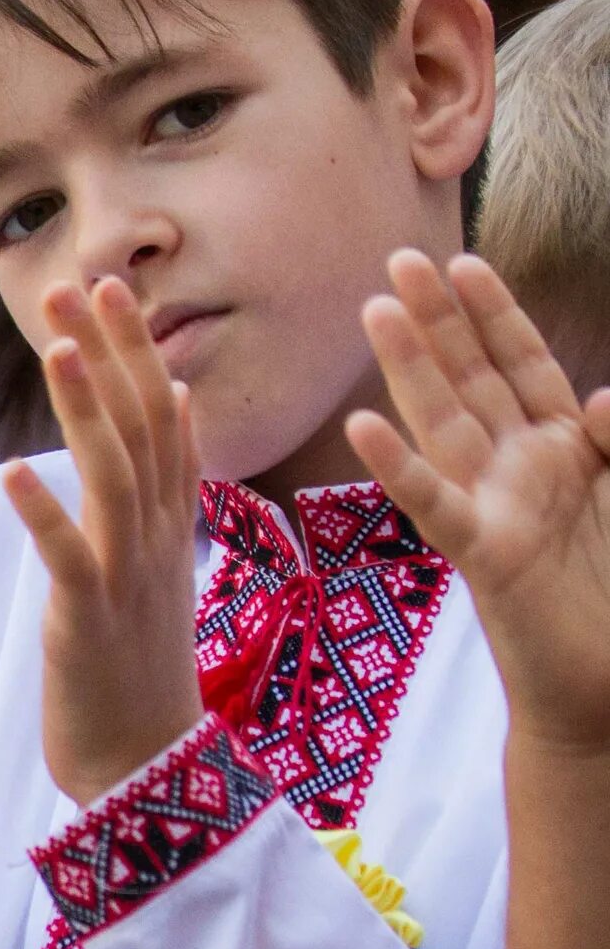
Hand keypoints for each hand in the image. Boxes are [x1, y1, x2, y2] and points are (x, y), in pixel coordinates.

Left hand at [2, 277, 203, 805]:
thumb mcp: (153, 569)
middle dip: (112, 352)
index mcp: (169, 522)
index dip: (134, 351)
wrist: (146, 767)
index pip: (160, 415)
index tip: (107, 289)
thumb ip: (158, 492)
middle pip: (142, 425)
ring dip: (84, 406)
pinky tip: (11, 470)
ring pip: (112, 474)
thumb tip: (174, 406)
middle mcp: (158, 536)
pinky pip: (68, 558)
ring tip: (54, 344)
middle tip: (80, 282)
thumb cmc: (136, 669)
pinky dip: (43, 513)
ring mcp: (129, 576)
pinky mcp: (90, 620)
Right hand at [348, 252, 609, 757]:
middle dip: (437, 319)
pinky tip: (363, 427)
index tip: (466, 262)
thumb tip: (608, 395)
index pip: (522, 367)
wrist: (604, 688)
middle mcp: (518, 471)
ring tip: (373, 311)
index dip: (496, 314)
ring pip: (445, 422)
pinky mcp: (485, 556)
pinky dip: (399, 466)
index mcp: (562, 452)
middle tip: (398, 260)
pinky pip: (436, 504)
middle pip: (471, 379)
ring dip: (408, 366)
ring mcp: (494, 508)